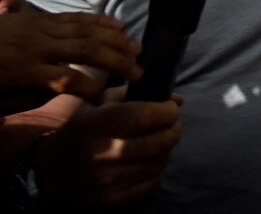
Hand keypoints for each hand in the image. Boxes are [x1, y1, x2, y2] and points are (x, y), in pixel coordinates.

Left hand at [0, 10, 141, 114]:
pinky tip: (117, 25)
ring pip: (86, 30)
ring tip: (137, 49)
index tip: (105, 101)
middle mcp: (38, 46)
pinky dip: (100, 21)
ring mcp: (39, 27)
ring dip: (116, 39)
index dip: (93, 91)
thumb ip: (40, 94)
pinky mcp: (38, 17)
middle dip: (117, 61)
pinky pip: (75, 16)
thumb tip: (74, 89)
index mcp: (26, 71)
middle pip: (87, 50)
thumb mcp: (6, 100)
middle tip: (139, 73)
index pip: (70, 80)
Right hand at [33, 89, 182, 205]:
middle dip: (173, 129)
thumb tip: (177, 100)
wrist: (50, 172)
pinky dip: (158, 169)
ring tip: (161, 142)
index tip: (170, 108)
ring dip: (167, 149)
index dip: (165, 111)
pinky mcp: (113, 199)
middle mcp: (101, 154)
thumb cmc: (80, 131)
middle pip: (157, 141)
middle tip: (173, 125)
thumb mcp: (96, 105)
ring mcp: (107, 180)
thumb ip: (134, 96)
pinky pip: (152, 182)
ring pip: (158, 162)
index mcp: (95, 125)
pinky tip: (150, 161)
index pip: (142, 116)